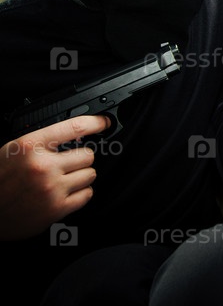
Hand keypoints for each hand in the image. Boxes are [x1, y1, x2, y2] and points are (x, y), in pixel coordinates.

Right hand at [0, 115, 108, 240]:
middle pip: (88, 155)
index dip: (95, 122)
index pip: (74, 127)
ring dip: (81, 176)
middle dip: (81, 158)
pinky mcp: (57, 208)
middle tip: (68, 164)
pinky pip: (87, 194)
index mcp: (30, 146)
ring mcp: (51, 188)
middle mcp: (43, 166)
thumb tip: (76, 133)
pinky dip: (81, 193)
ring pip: (90, 174)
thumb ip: (43, 141)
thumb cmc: (0, 180)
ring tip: (64, 179)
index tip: (104, 122)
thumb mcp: (15, 150)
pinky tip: (66, 192)